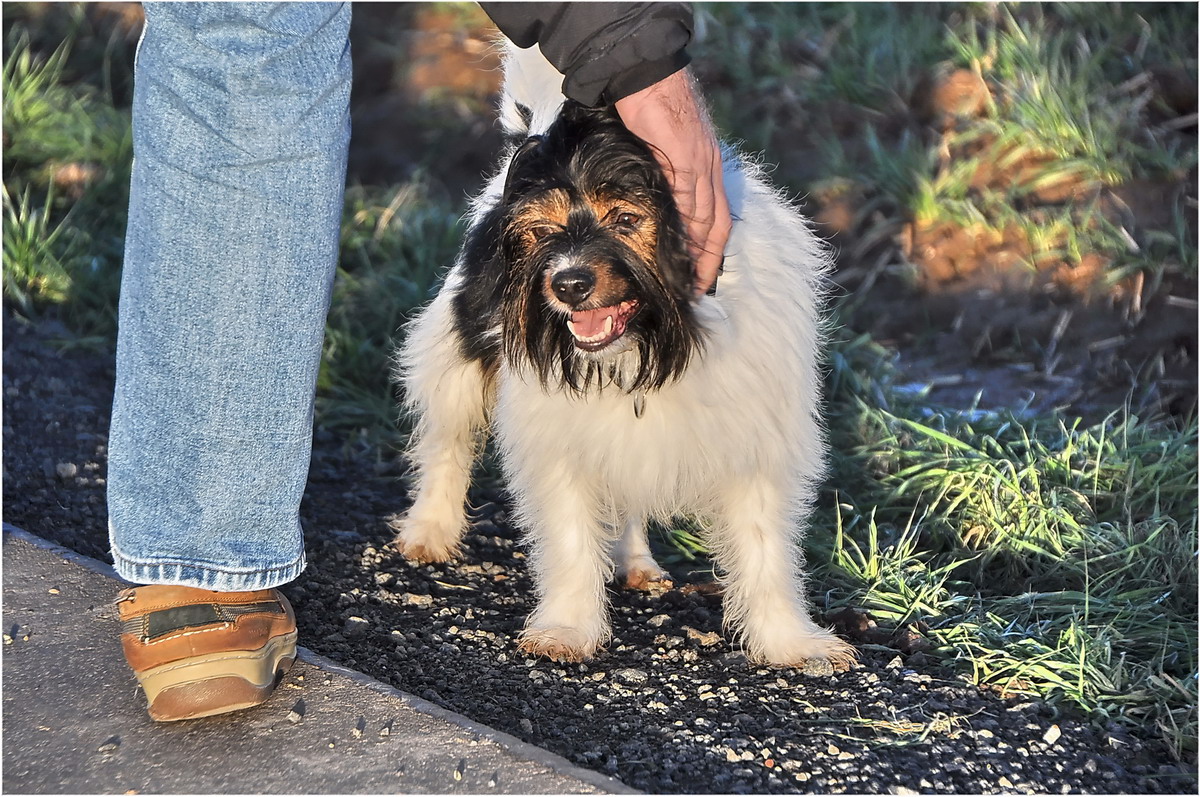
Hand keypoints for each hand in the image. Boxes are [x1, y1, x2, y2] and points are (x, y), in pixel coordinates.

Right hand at [615, 69, 730, 295]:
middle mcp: (710, 168)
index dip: (711, 250)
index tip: (700, 277)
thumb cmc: (647, 106)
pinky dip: (687, 228)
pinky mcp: (688, 158)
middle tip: (696, 290)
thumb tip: (648, 206)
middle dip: (709, 260)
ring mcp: (702, 164)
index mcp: (706, 167)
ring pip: (707, 218)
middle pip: (718, 225)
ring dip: (699, 251)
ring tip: (686, 278)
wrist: (645, 73)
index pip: (715, 218)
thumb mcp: (657, 150)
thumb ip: (661, 178)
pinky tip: (678, 247)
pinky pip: (691, 201)